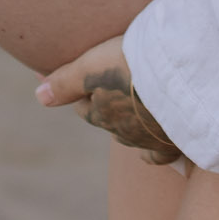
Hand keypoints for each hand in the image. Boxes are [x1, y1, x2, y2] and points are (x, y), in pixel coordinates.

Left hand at [36, 38, 183, 166]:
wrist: (180, 80)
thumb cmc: (132, 66)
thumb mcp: (92, 66)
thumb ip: (65, 82)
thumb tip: (38, 97)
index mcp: (101, 114)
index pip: (83, 107)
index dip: (81, 93)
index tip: (82, 81)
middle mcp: (122, 132)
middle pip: (107, 121)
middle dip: (105, 109)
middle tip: (110, 90)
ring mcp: (149, 140)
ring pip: (131, 135)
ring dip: (128, 123)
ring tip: (131, 110)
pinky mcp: (174, 143)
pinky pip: (160, 154)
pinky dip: (154, 152)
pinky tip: (151, 153)